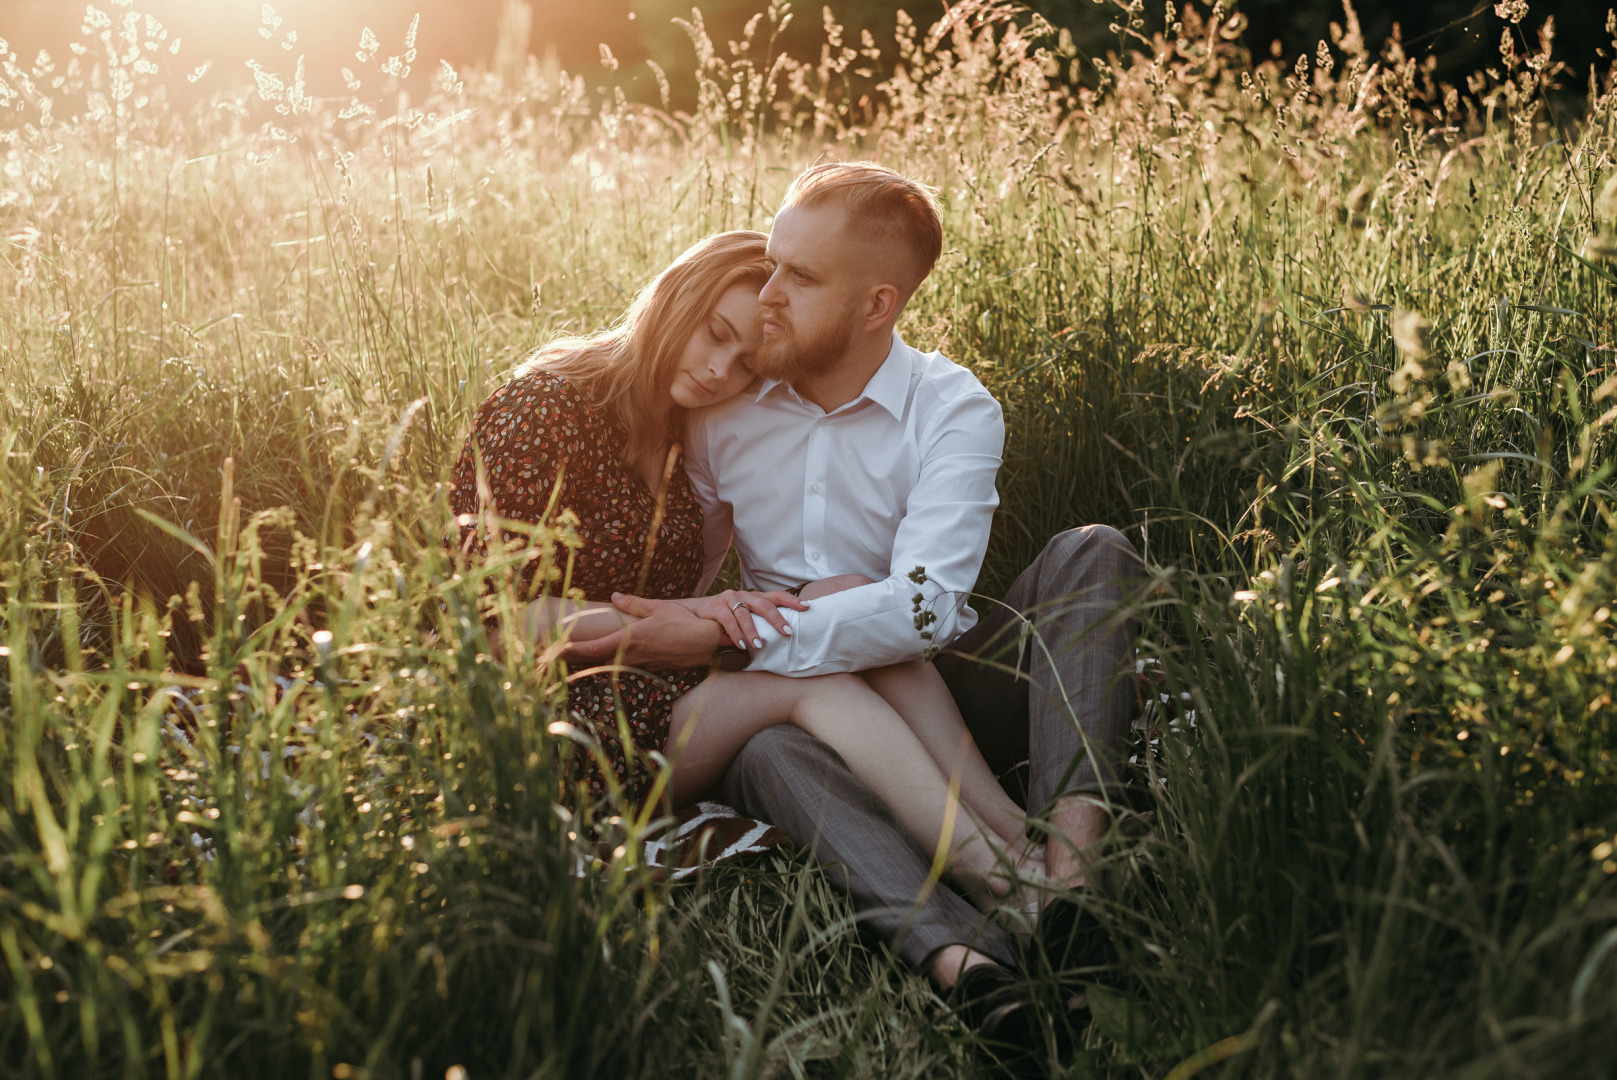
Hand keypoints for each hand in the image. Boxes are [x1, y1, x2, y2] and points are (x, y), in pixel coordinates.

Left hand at [562, 593, 726, 669]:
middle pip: (599, 660)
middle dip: (577, 658)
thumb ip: (634, 603)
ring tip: (578, 656)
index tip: (555, 650)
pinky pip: (628, 665)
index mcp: (631, 638)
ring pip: (612, 664)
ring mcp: (644, 663)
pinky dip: (614, 662)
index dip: (574, 650)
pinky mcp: (653, 667)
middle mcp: (634, 654)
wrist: (708, 643)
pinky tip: (611, 657)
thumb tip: (614, 597)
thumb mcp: (658, 607)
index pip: (595, 648)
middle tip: (557, 655)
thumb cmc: (684, 622)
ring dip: (595, 661)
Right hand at [676, 589, 808, 648]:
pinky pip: (728, 620)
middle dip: (777, 619)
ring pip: (745, 614)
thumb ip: (759, 622)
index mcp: (754, 597)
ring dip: (753, 631)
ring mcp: (729, 599)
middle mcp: (743, 595)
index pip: (777, 595)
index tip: (807, 607)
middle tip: (787, 632)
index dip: (792, 600)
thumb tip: (782, 637)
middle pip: (764, 604)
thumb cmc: (727, 616)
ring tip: (759, 645)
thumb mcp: (744, 616)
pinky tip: (740, 644)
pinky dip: (735, 633)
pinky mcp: (716, 606)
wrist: (698, 611)